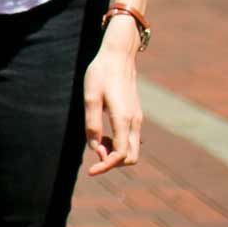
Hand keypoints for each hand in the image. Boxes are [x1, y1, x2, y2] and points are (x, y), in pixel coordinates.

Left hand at [82, 20, 144, 175]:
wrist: (118, 55)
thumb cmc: (101, 73)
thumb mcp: (90, 97)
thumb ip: (92, 125)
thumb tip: (95, 148)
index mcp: (123, 118)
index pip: (120, 154)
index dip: (106, 166)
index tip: (90, 171)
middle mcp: (134, 121)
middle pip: (131, 157)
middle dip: (113, 163)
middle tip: (94, 154)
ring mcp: (137, 119)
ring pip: (132, 150)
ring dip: (115, 154)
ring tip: (97, 141)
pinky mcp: (135, 115)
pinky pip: (131, 140)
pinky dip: (119, 145)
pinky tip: (104, 136)